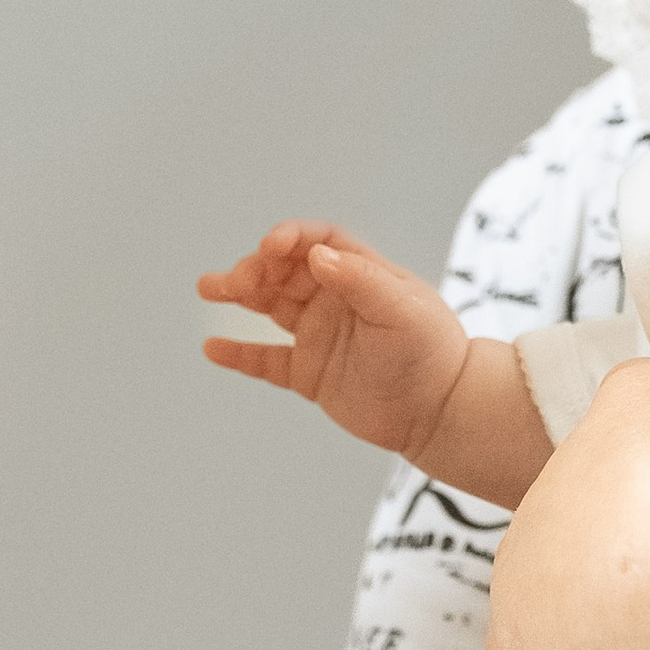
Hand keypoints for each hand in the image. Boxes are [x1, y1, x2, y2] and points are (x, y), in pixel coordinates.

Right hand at [200, 222, 471, 459]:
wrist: (440, 412)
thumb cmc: (432, 353)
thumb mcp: (402, 310)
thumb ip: (361, 280)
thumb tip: (318, 254)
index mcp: (361, 275)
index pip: (319, 242)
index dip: (292, 237)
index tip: (270, 245)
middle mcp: (336, 299)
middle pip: (285, 272)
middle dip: (257, 269)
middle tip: (236, 282)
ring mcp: (320, 336)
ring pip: (270, 306)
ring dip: (239, 295)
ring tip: (209, 287)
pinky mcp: (310, 373)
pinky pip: (267, 359)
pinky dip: (240, 353)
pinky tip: (213, 347)